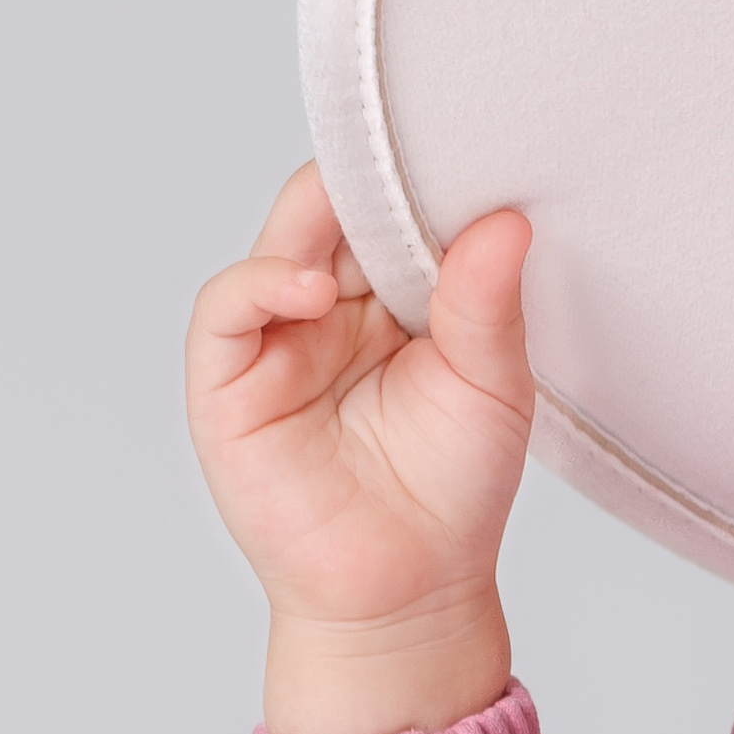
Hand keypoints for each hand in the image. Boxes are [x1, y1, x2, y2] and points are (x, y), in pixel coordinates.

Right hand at [187, 165, 531, 733]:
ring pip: (278, 243)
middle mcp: (330, 304)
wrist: (409, 594)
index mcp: (393, 295)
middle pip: (332, 210)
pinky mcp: (226, 381)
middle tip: (411, 152)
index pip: (391, 207)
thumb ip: (489, 304)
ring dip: (316, 222)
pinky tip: (308, 288)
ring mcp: (274, 337)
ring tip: (368, 225)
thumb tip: (507, 218)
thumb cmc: (453, 490)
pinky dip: (263, 283)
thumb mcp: (492, 387)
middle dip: (368, 181)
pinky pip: (227, 309)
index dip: (416, 173)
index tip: (458, 140)